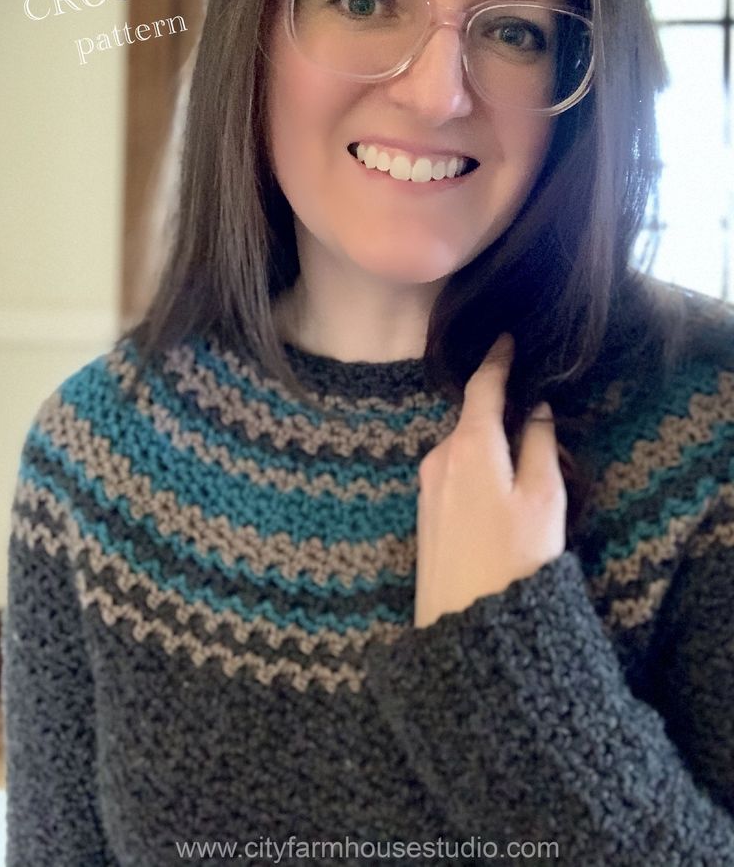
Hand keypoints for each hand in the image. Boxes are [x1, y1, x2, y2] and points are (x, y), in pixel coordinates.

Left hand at [413, 332, 566, 628]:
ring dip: (488, 449)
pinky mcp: (423, 515)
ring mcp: (426, 488)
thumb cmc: (515, 563)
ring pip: (463, 451)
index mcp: (470, 446)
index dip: (496, 361)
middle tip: (531, 416)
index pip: (482, 388)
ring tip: (520, 471)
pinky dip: (475, 471)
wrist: (467, 629)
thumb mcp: (544, 501)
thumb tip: (536, 409)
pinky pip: (453, 476)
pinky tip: (495, 498)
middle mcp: (439, 458)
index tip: (505, 339)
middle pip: (472, 421)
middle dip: (498, 414)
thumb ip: (539, 446)